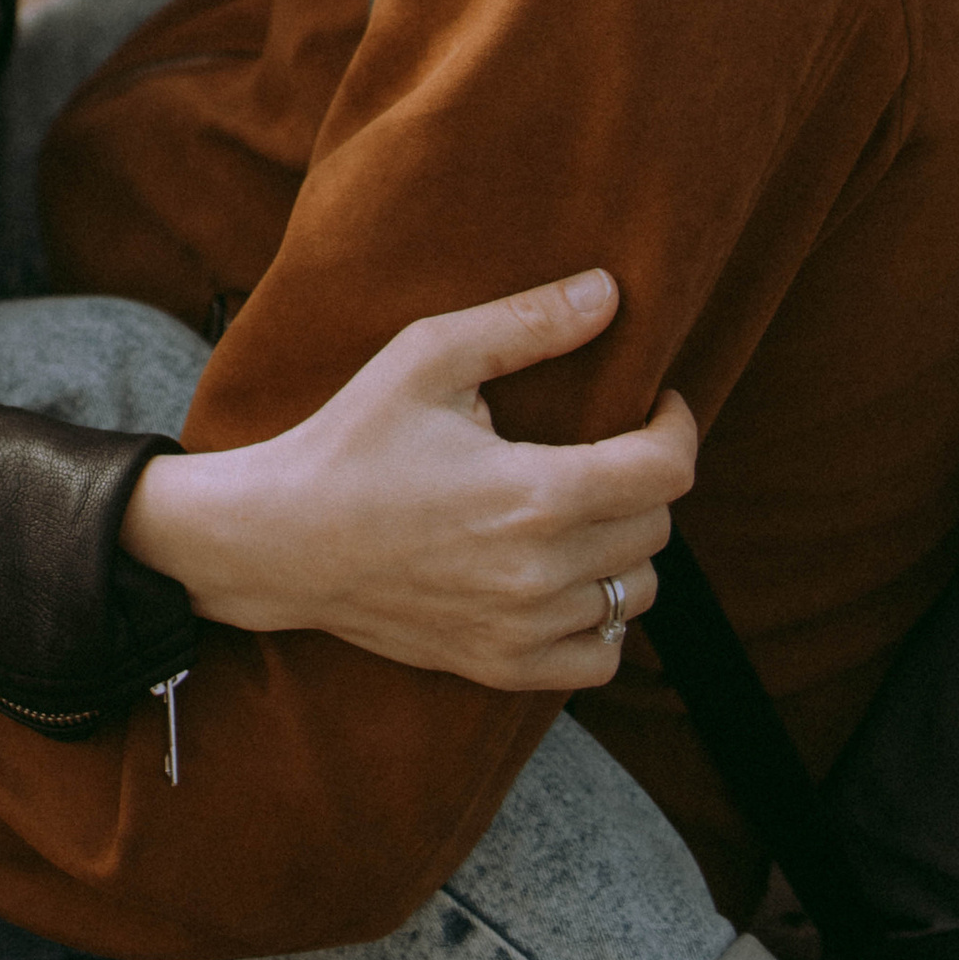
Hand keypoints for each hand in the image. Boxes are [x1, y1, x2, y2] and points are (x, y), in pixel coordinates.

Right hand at [120, 270, 695, 695]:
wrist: (280, 540)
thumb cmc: (353, 439)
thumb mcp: (428, 356)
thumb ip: (524, 323)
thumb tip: (610, 292)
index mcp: (534, 494)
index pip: (666, 471)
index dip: (677, 425)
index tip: (658, 402)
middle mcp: (540, 573)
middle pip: (656, 527)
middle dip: (644, 476)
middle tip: (604, 445)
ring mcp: (523, 630)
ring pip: (635, 591)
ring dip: (625, 544)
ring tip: (581, 505)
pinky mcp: (501, 667)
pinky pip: (601, 656)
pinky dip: (603, 617)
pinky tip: (566, 574)